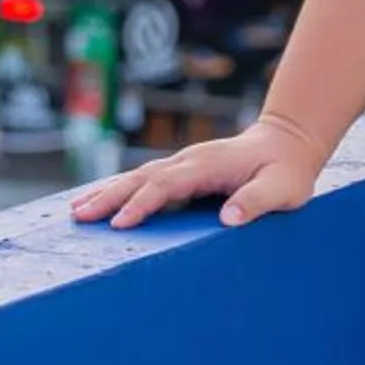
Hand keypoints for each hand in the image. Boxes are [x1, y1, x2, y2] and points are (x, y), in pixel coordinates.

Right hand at [69, 115, 328, 230]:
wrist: (288, 142)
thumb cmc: (286, 172)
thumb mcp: (282, 190)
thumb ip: (257, 202)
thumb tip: (228, 219)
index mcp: (208, 165)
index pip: (167, 184)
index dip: (142, 203)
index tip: (120, 222)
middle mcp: (189, 161)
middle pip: (142, 177)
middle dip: (109, 195)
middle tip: (79, 215)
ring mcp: (184, 164)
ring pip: (138, 176)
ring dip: (107, 191)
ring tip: (76, 210)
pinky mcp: (182, 171)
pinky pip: (145, 180)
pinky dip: (120, 189)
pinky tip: (100, 200)